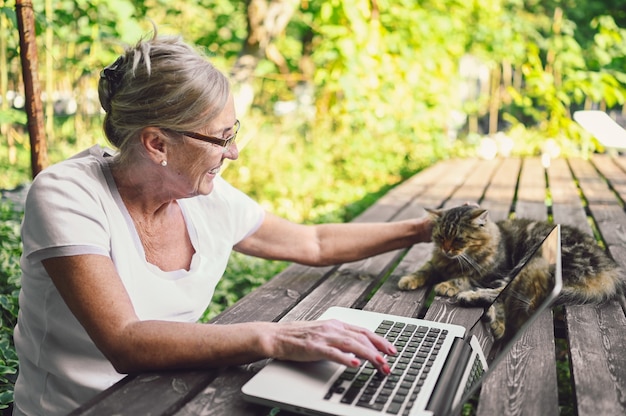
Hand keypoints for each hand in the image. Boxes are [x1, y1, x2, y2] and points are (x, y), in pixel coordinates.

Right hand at [266, 319, 396, 373]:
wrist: (277, 336)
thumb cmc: (299, 337)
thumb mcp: (324, 334)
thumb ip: (340, 339)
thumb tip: (358, 350)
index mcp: (336, 324)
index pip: (363, 331)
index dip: (379, 340)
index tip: (391, 349)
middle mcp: (332, 328)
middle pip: (361, 337)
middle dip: (378, 350)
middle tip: (390, 361)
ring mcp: (323, 337)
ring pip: (352, 344)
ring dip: (368, 354)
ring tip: (379, 363)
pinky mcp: (314, 347)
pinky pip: (333, 353)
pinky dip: (346, 358)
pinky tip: (355, 364)